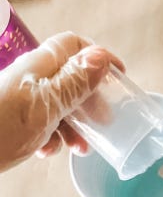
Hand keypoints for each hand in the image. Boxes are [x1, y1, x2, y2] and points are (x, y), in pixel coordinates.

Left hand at [0, 31, 123, 170]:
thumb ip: (75, 81)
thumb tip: (101, 57)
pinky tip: (50, 151)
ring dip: (75, 124)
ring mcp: (25, 97)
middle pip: (72, 77)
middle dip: (90, 99)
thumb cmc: (1, 128)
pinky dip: (54, 135)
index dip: (98, 57)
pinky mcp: (18, 116)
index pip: (75, 45)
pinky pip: (46, 119)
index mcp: (41, 66)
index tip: (118, 75)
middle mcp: (33, 77)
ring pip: (61, 102)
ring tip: (80, 147)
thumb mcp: (46, 106)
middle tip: (104, 119)